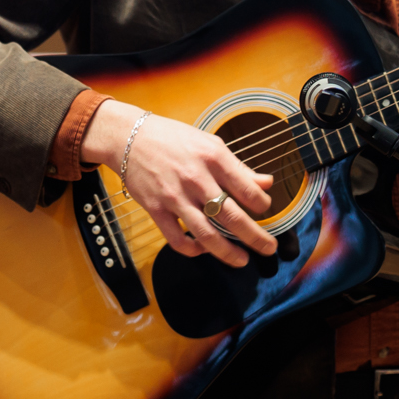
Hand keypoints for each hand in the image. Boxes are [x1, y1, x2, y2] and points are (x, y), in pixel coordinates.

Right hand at [82, 101, 276, 267]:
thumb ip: (238, 167)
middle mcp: (196, 179)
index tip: (265, 210)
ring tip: (241, 261)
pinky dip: (192, 250)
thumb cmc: (172, 138)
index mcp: (214, 158)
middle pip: (232, 217)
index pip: (247, 190)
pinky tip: (202, 250)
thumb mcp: (210, 143)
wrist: (129, 137)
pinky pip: (176, 239)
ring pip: (206, 234)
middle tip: (268, 249)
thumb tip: (266, 183)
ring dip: (227, 253)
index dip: (262, 205)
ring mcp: (175, 197)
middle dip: (255, 237)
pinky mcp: (155, 209)